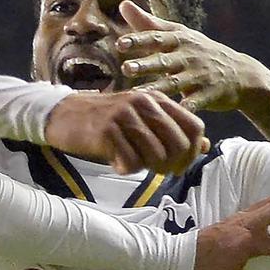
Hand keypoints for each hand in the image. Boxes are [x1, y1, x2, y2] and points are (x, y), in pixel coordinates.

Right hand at [44, 89, 209, 174]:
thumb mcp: (142, 120)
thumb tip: (207, 145)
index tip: (179, 164)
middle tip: (157, 170)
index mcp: (156, 98)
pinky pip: (130, 162)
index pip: (195, 126)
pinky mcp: (106, 131)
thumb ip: (173, 130)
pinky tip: (115, 161)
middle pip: (180, 145)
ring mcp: (125, 116)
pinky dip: (125, 168)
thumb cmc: (106, 121)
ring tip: (133, 163)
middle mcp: (143, 103)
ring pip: (157, 156)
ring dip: (148, 169)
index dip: (193, 151)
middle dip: (172, 165)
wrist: (63, 114)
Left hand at [117, 1, 269, 154]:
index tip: (120, 43)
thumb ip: (150, 23)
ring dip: (158, 88)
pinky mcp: (210, 94)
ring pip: (176, 82)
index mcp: (179, 40)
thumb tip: (123, 4)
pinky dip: (187, 106)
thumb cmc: (199, 52)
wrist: (240, 74)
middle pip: (164, 60)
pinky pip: (196, 101)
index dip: (139, 40)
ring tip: (139, 94)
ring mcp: (200, 75)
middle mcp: (189, 55)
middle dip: (146, 64)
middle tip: (126, 68)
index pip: (156, 38)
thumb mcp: (179, 34)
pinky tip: (175, 112)